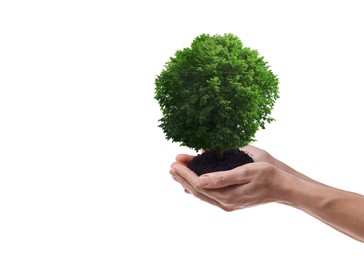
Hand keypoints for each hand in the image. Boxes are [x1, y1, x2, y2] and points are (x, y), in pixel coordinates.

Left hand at [170, 158, 288, 211]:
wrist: (284, 188)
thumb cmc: (268, 175)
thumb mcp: (247, 171)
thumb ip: (223, 177)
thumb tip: (201, 180)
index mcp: (227, 194)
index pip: (199, 184)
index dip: (185, 173)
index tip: (175, 163)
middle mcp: (225, 202)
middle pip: (197, 190)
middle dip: (183, 178)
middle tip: (171, 166)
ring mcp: (228, 204)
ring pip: (202, 194)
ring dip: (188, 183)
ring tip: (176, 174)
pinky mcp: (231, 202)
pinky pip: (209, 196)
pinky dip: (198, 189)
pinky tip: (192, 186)